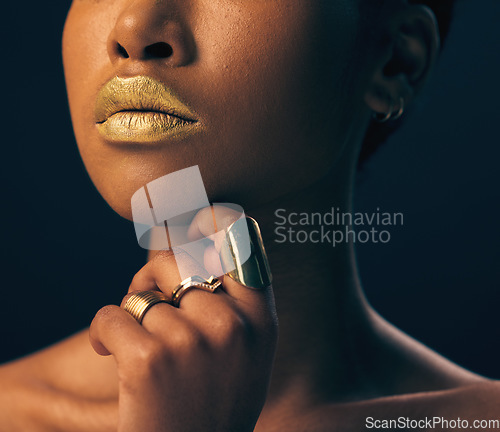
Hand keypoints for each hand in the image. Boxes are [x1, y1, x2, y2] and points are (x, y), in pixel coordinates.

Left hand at [89, 212, 277, 431]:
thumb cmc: (214, 396)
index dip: (213, 219)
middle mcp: (232, 326)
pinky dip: (103, 331)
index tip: (192, 219)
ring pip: (142, 293)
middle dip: (154, 274)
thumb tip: (191, 242)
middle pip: (175, 261)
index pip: (241, 240)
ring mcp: (192, 342)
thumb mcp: (247, 350)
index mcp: (261, 320)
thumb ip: (234, 299)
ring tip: (142, 348)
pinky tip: (112, 354)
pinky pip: (111, 315)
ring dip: (132, 313)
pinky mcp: (149, 360)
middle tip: (147, 297)